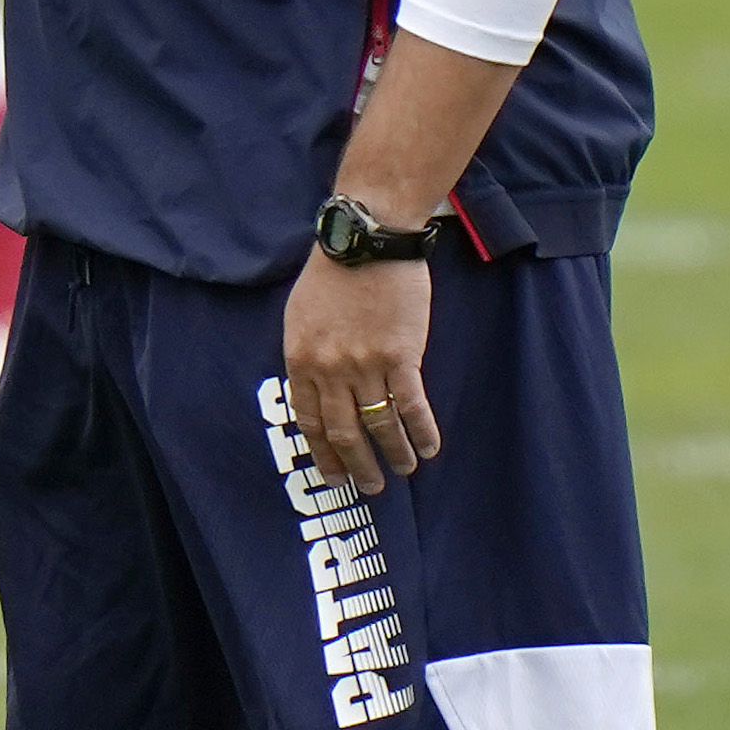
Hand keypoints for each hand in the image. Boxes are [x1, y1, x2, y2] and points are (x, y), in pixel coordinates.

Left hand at [281, 251, 443, 494]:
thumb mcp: (300, 316)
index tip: (333, 476)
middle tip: (369, 487)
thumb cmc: (332, 274)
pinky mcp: (401, 357)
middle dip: (358, 465)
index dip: (323, 453)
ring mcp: (365, 365)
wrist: (366, 241)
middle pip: (344, 432)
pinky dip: (422, 432)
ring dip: (394, 454)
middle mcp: (329, 369)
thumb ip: (307, 356)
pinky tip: (429, 449)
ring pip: (380, 425)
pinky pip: (412, 406)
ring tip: (403, 470)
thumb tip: (314, 391)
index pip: (309, 421)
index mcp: (300, 359)